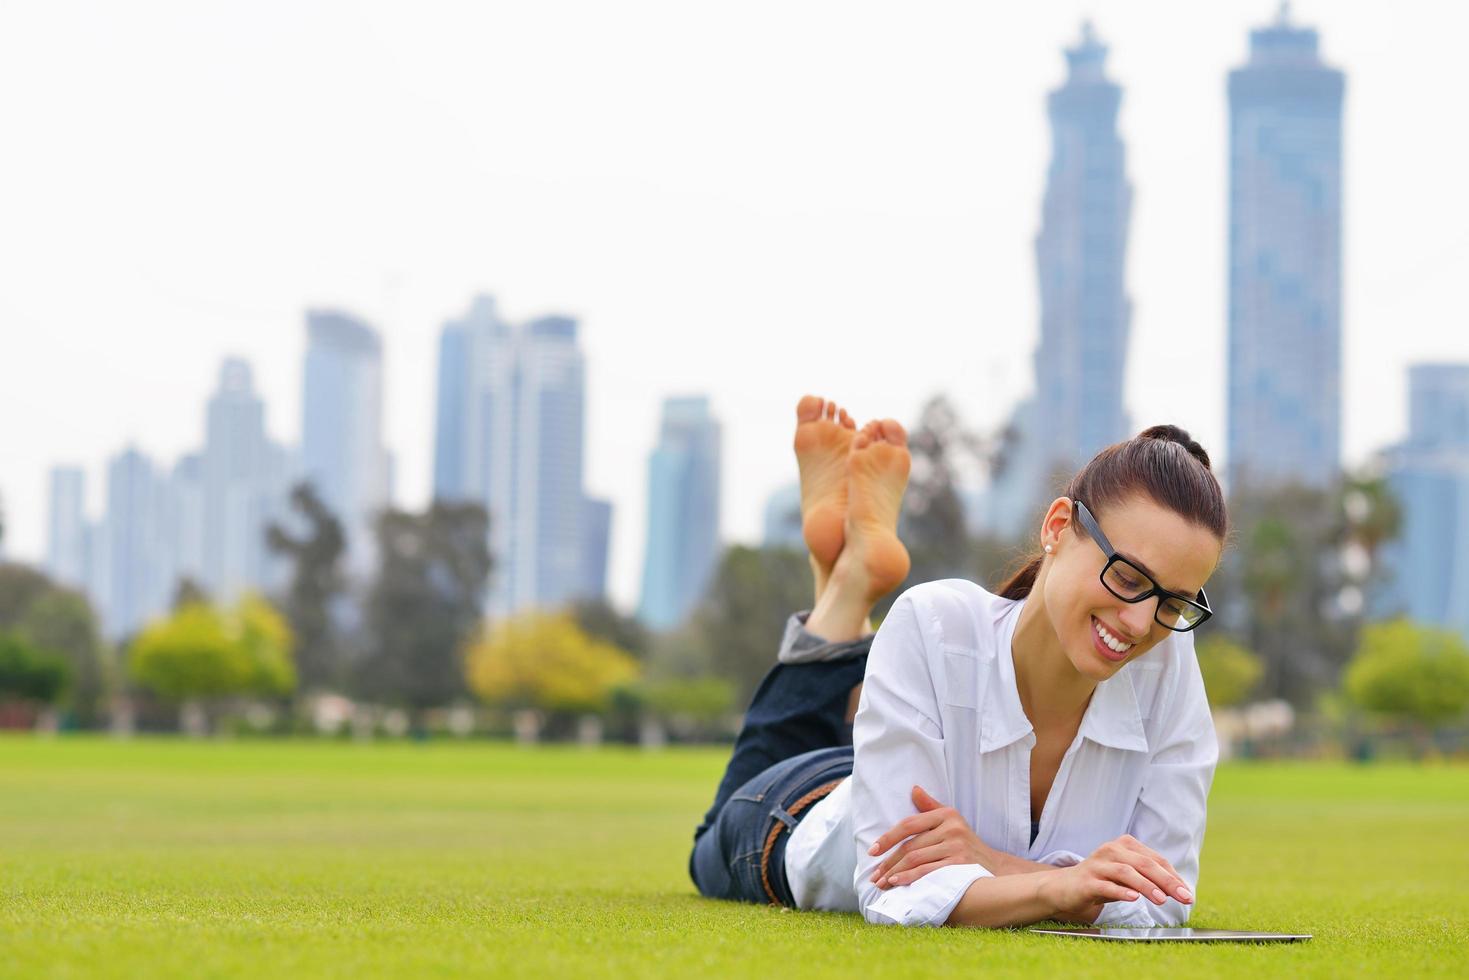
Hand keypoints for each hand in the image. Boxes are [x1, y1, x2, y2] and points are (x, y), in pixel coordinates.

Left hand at [866, 786, 995, 888]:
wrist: (995, 868)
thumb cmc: (966, 844)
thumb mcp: (951, 822)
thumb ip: (931, 807)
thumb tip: (914, 789)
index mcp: (946, 814)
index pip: (909, 824)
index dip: (888, 838)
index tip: (872, 851)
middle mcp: (952, 828)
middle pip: (910, 846)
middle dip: (889, 862)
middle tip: (874, 876)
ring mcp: (957, 846)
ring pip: (916, 859)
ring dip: (895, 873)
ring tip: (882, 882)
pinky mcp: (960, 864)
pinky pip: (928, 871)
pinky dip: (910, 878)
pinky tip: (897, 883)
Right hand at [1039, 835, 1193, 922]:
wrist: (1065, 887)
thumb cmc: (1102, 881)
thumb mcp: (1127, 877)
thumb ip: (1148, 878)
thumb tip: (1178, 889)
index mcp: (1124, 845)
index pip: (1155, 860)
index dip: (1173, 876)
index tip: (1187, 893)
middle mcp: (1111, 850)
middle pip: (1144, 864)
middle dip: (1167, 881)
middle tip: (1184, 897)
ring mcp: (1098, 865)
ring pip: (1126, 873)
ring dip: (1147, 886)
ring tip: (1162, 900)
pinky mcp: (1086, 881)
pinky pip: (1106, 885)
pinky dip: (1121, 891)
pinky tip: (1134, 899)